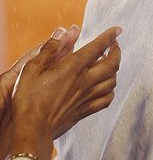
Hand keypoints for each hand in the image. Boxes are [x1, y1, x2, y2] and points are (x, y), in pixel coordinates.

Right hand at [5, 26, 121, 159]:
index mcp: (74, 67)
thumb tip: (64, 31)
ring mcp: (88, 96)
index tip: (117, 30)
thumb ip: (50, 48)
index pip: (99, 47)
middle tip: (114, 45)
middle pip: (113, 63)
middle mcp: (86, 81)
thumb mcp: (32, 68)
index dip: (110, 36)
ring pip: (113, 81)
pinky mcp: (86, 110)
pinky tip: (105, 87)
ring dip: (115, 69)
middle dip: (117, 51)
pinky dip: (111, 90)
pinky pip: (107, 99)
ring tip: (109, 63)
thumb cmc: (29, 98)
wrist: (32, 129)